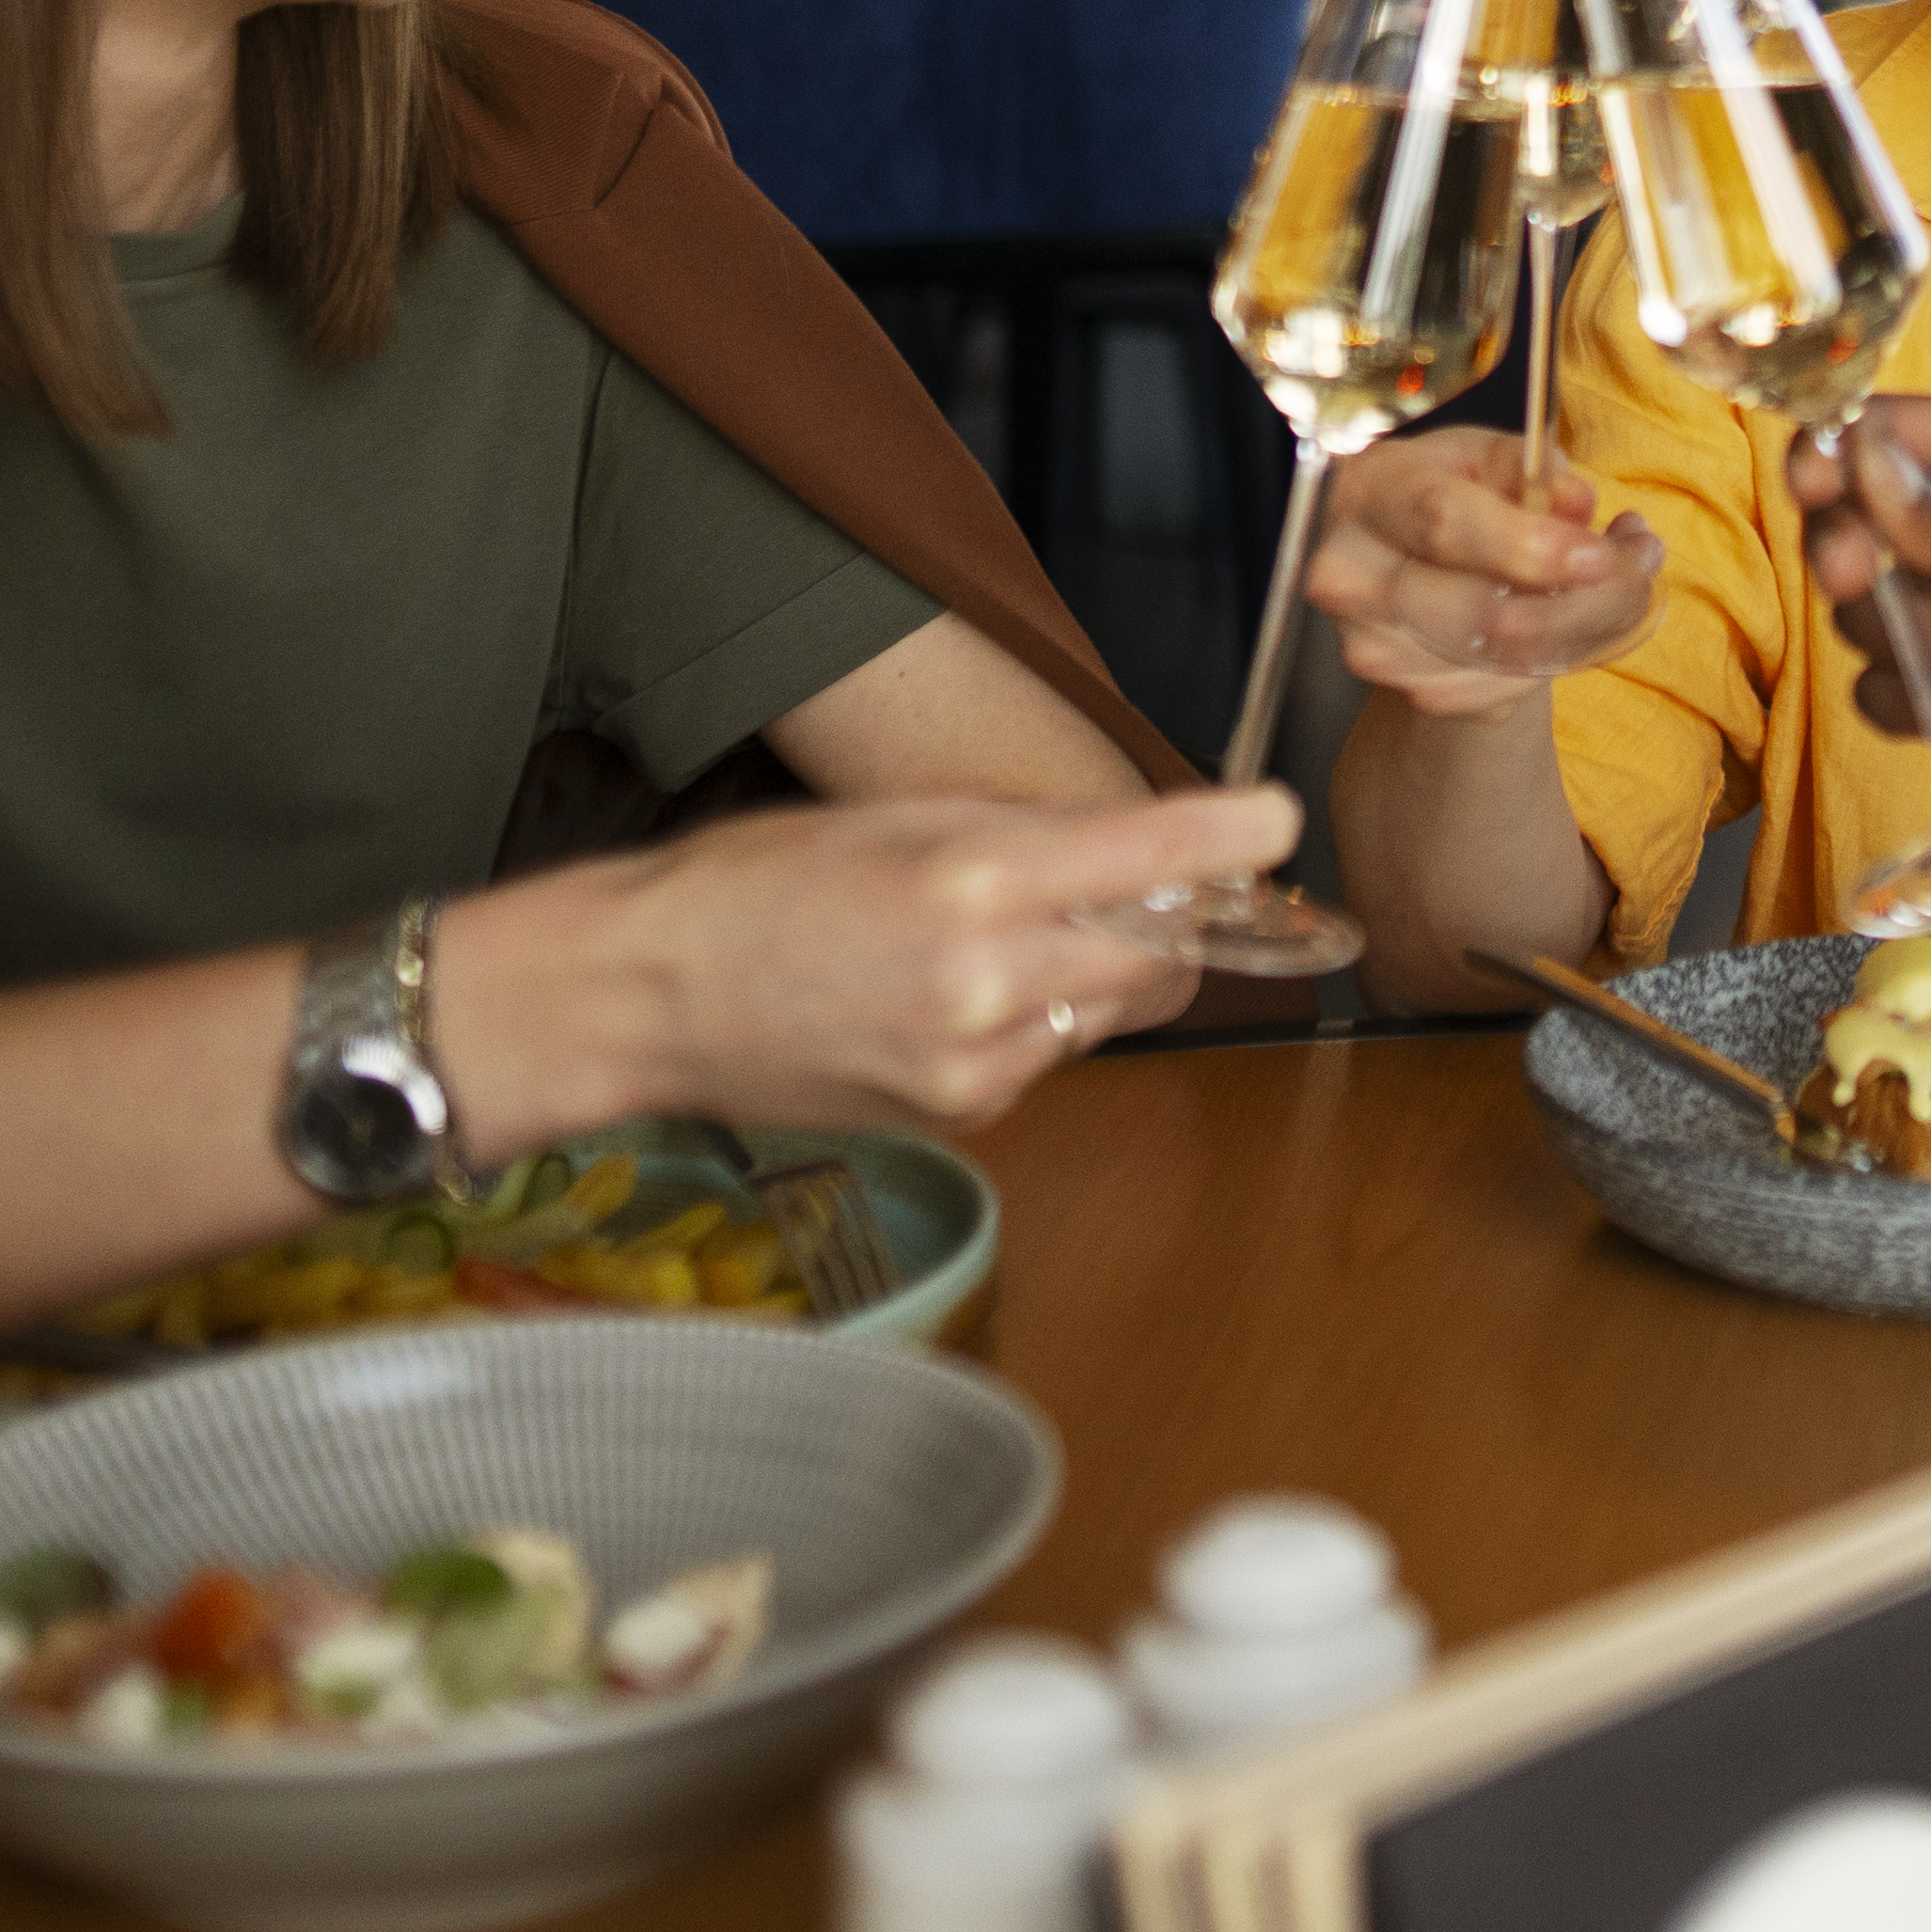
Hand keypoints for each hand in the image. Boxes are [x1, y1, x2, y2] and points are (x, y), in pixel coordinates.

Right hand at [459, 784, 1290, 1141]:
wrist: (655, 997)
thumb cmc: (763, 883)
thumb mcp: (901, 816)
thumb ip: (1032, 834)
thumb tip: (1146, 843)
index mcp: (976, 882)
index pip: (1150, 862)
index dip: (1229, 837)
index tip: (1275, 817)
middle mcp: (989, 981)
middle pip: (1165, 959)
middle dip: (1173, 922)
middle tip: (1150, 885)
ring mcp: (977, 1064)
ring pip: (1111, 1011)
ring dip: (1095, 971)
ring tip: (996, 938)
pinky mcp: (964, 1114)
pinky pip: (1049, 1056)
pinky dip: (1034, 1021)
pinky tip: (952, 996)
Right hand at [1304, 426, 1663, 716]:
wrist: (1407, 560)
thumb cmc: (1449, 489)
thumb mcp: (1487, 454)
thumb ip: (1532, 468)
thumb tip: (1575, 503)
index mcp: (1368, 491)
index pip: (1444, 525)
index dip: (1529, 546)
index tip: (1600, 556)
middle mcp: (1352, 576)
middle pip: (1487, 616)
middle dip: (1591, 597)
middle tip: (1645, 558)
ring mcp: (1373, 645)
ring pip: (1509, 664)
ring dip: (1592, 628)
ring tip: (1628, 577)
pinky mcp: (1410, 691)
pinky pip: (1509, 691)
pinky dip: (1564, 657)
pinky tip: (1581, 616)